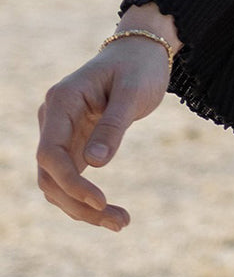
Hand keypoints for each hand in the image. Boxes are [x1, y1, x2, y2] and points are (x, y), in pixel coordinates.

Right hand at [36, 22, 177, 230]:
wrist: (140, 54)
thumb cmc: (139, 68)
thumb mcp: (133, 93)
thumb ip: (114, 125)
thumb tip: (95, 164)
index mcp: (61, 102)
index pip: (50, 153)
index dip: (71, 182)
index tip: (102, 201)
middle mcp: (53, 119)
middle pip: (50, 175)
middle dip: (79, 204)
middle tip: (121, 222)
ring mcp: (60, 133)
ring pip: (57, 183)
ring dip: (83, 208)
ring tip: (122, 222)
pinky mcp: (73, 144)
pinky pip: (70, 178)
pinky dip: (86, 198)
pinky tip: (111, 213)